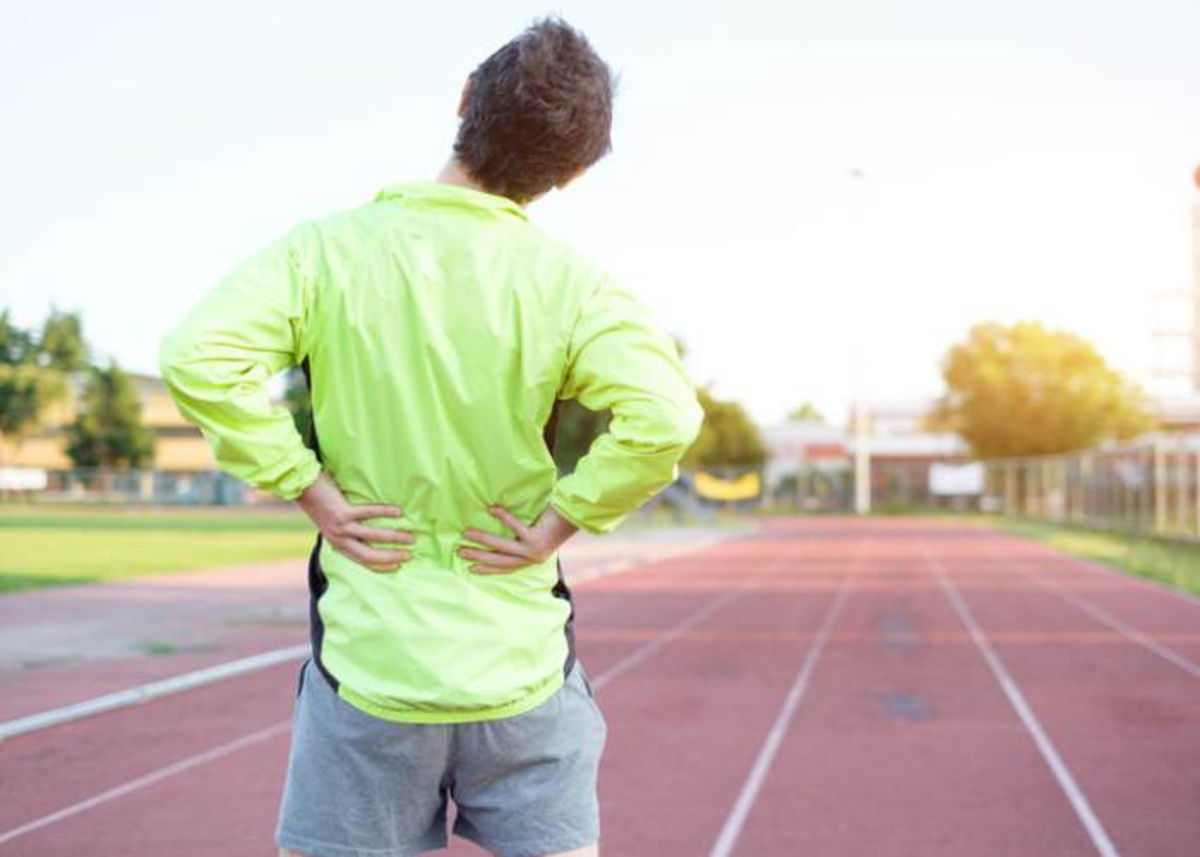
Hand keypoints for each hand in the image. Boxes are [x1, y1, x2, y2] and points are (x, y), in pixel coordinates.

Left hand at [296, 471, 413, 571]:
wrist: (302, 487)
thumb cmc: (321, 503)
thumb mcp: (333, 523)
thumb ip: (349, 531)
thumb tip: (371, 534)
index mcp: (338, 544)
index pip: (362, 561)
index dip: (381, 565)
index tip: (398, 566)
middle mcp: (339, 539)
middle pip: (368, 554)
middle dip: (390, 556)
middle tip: (408, 555)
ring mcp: (340, 526)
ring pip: (372, 536)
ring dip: (393, 537)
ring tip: (410, 536)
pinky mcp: (342, 512)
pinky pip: (368, 513)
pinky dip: (384, 512)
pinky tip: (398, 512)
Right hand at [459, 504, 578, 574]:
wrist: (575, 516)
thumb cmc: (555, 522)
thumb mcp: (536, 535)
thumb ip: (522, 540)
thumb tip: (501, 536)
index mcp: (530, 560)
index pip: (504, 568)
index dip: (487, 568)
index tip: (470, 568)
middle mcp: (531, 558)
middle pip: (499, 560)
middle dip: (478, 556)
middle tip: (459, 551)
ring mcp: (533, 550)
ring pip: (502, 547)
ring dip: (483, 539)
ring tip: (466, 532)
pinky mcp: (536, 538)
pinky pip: (516, 527)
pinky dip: (504, 517)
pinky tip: (492, 509)